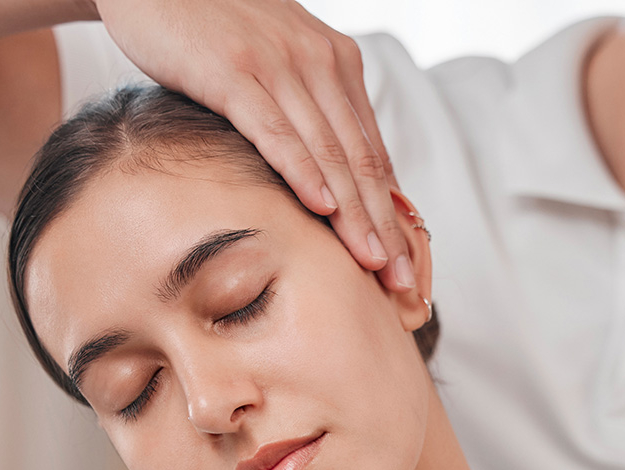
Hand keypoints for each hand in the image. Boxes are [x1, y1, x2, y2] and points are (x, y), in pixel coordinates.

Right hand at [93, 0, 412, 289]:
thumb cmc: (216, 33)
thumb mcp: (279, 73)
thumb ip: (313, 118)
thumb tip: (337, 189)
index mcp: (339, 66)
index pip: (375, 156)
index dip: (394, 216)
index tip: (408, 264)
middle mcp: (319, 63)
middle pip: (361, 162)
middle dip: (386, 228)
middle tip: (404, 280)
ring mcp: (278, 65)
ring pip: (328, 154)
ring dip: (353, 214)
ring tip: (373, 261)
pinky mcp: (233, 69)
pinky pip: (274, 130)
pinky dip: (301, 170)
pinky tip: (321, 207)